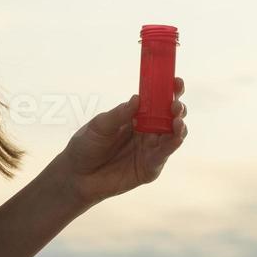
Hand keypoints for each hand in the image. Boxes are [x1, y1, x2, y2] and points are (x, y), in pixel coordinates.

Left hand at [59, 77, 187, 208]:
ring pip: (172, 135)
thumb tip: (137, 99)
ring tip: (177, 120)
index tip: (176, 81)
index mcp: (136, 116)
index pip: (156, 100)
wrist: (77, 175)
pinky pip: (164, 155)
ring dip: (179, 127)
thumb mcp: (99, 126)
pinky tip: (175, 137)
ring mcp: (150, 149)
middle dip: (177, 108)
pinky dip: (172, 145)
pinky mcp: (150, 168)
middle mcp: (147, 131)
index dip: (169, 90)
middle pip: (169, 117)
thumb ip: (119, 115)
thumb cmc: (86, 145)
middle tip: (175, 104)